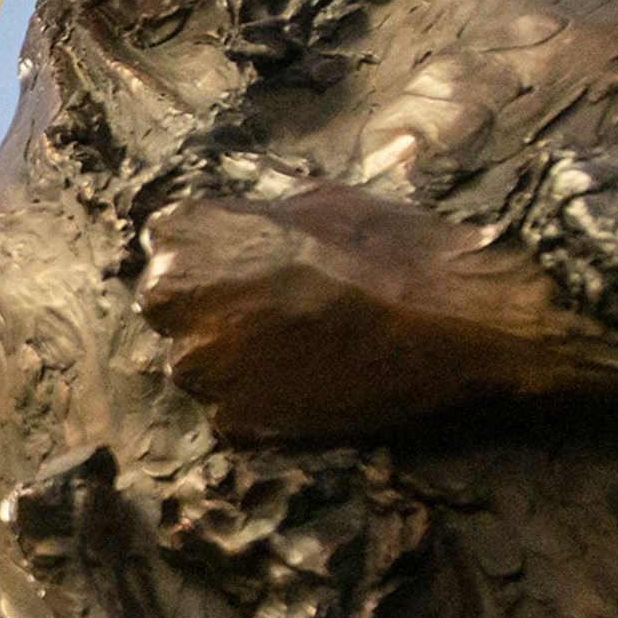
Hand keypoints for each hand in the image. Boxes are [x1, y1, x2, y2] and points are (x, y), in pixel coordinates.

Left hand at [139, 182, 617, 440]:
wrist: (450, 318)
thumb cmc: (390, 246)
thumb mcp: (314, 198)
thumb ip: (257, 215)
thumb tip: (244, 222)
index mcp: (183, 233)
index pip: (167, 249)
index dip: (212, 263)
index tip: (248, 271)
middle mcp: (172, 297)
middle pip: (174, 312)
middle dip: (216, 313)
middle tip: (276, 314)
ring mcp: (200, 364)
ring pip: (201, 367)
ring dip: (237, 362)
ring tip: (301, 351)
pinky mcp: (232, 419)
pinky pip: (232, 412)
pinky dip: (262, 404)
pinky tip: (310, 383)